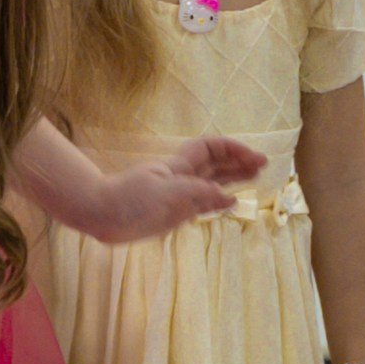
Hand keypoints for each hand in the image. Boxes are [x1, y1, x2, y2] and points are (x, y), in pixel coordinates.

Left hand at [93, 135, 266, 241]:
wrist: (100, 215)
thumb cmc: (127, 200)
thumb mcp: (165, 194)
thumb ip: (198, 195)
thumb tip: (229, 198)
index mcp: (179, 167)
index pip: (211, 149)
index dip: (232, 149)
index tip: (252, 157)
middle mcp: (181, 178)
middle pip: (215, 164)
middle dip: (238, 161)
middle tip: (264, 164)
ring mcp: (178, 195)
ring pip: (211, 182)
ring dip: (232, 178)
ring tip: (255, 177)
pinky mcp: (173, 212)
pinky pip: (203, 202)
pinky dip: (219, 200)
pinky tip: (231, 202)